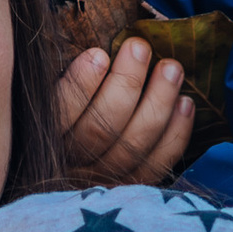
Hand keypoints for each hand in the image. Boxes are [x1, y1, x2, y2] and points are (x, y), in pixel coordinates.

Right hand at [58, 37, 196, 184]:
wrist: (76, 171)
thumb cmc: (62, 112)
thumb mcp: (46, 94)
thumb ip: (60, 75)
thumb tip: (88, 43)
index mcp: (46, 137)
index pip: (61, 114)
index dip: (81, 85)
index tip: (98, 54)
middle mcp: (72, 163)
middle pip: (101, 129)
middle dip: (126, 84)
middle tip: (140, 47)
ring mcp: (103, 179)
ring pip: (134, 145)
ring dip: (158, 102)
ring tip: (171, 68)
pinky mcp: (131, 187)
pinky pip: (158, 164)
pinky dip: (176, 133)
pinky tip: (185, 103)